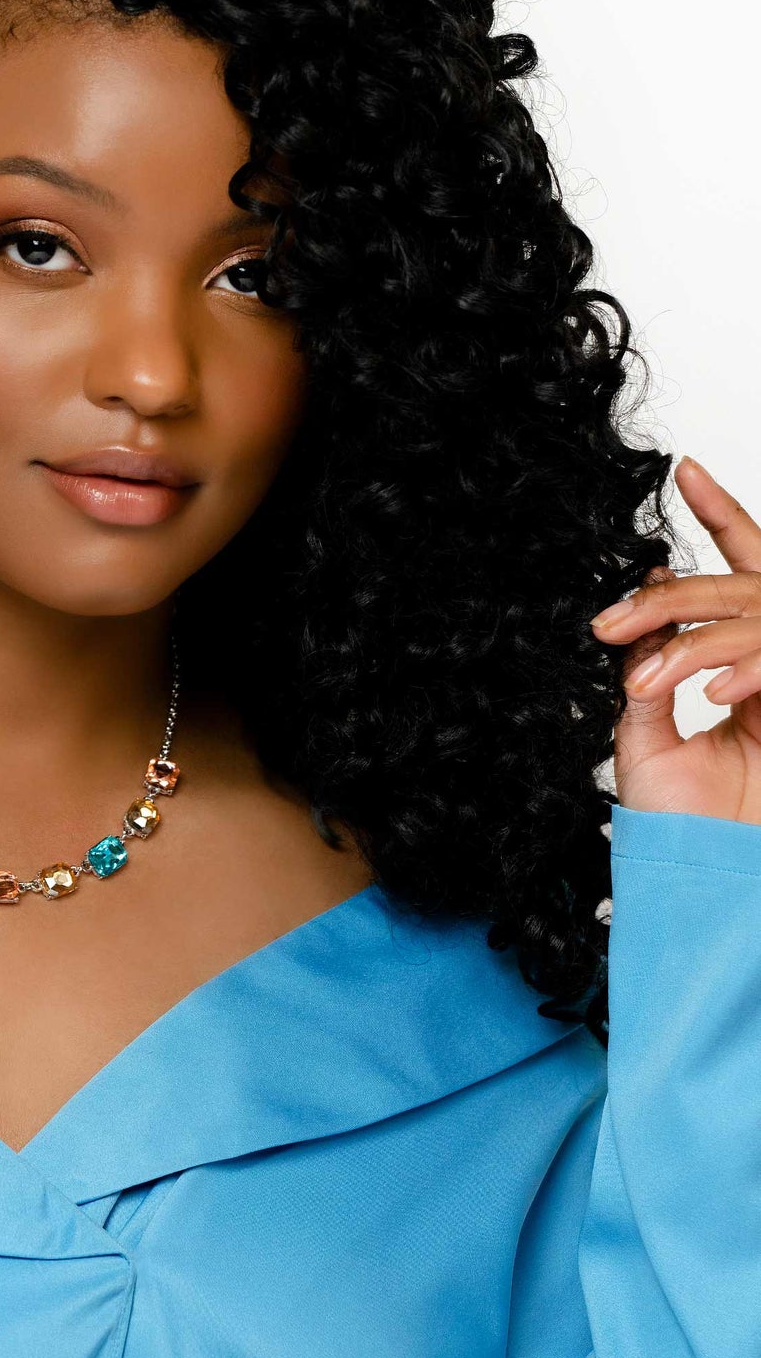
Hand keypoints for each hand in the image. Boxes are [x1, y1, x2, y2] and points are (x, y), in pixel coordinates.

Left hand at [589, 457, 760, 822]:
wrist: (704, 885)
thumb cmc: (679, 826)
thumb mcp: (644, 738)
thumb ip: (644, 673)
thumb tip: (633, 615)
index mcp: (740, 667)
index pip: (736, 577)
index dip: (719, 518)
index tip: (685, 471)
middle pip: (740, 590)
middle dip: (673, 596)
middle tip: (610, 621)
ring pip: (753, 618)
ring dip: (693, 642)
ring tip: (650, 681)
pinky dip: (745, 666)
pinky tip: (712, 690)